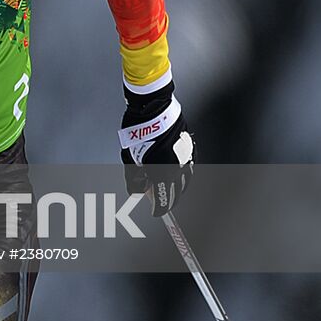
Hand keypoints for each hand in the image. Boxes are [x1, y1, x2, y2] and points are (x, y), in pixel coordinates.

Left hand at [119, 93, 195, 215]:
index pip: (164, 200)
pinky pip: (189, 168)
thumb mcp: (129, 158)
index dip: (159, 209)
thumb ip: (133, 179)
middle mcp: (178, 169)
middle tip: (157, 200)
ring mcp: (187, 159)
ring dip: (176, 187)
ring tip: (165, 186)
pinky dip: (182, 174)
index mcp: (162, 173)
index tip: (154, 211)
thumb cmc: (138, 132)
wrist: (153, 109)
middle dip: (167, 198)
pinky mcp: (191, 149)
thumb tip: (136, 193)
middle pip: (177, 193)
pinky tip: (173, 172)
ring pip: (185, 181)